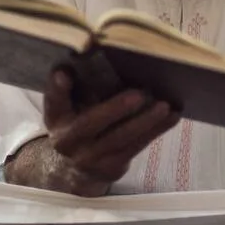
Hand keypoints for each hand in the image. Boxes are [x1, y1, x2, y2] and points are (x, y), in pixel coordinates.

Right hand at [43, 70, 179, 194]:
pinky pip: (136, 147)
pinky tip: (172, 117)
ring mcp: (89, 158)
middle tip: (139, 94)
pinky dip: (156, 130)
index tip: (63, 72)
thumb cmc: (78, 124)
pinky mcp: (111, 168)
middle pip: (90, 123)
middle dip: (115, 108)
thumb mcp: (69, 108)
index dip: (57, 87)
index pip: (53, 100)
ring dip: (145, 121)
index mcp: (56, 118)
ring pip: (120, 138)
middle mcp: (67, 140)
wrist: (75, 170)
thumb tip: (91, 54)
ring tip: (164, 106)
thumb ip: (76, 87)